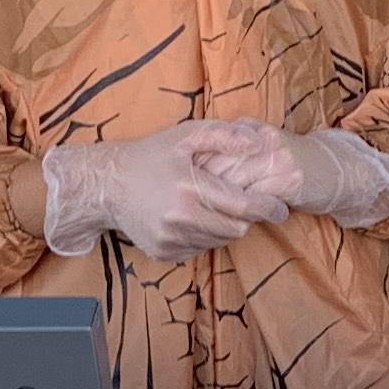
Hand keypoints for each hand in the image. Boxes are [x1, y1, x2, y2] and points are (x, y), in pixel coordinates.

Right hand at [42, 124, 288, 258]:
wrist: (107, 185)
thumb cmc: (150, 156)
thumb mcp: (184, 135)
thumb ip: (223, 136)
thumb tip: (257, 143)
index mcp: (190, 189)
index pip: (243, 206)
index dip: (268, 208)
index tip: (280, 207)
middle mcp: (181, 220)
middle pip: (235, 229)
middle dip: (246, 218)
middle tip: (243, 203)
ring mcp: (171, 240)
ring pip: (219, 241)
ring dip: (225, 226)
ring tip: (213, 206)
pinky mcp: (164, 253)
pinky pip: (199, 249)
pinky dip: (204, 236)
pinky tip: (193, 217)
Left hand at [183, 120, 388, 228]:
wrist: (334, 170)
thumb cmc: (288, 164)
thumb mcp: (258, 148)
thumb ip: (230, 149)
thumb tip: (193, 160)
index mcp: (249, 128)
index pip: (210, 145)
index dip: (190, 169)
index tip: (172, 187)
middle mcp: (261, 138)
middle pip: (217, 164)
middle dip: (198, 188)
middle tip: (179, 207)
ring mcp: (276, 157)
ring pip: (234, 184)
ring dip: (217, 204)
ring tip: (200, 218)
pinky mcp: (289, 179)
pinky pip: (256, 199)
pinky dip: (242, 213)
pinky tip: (232, 223)